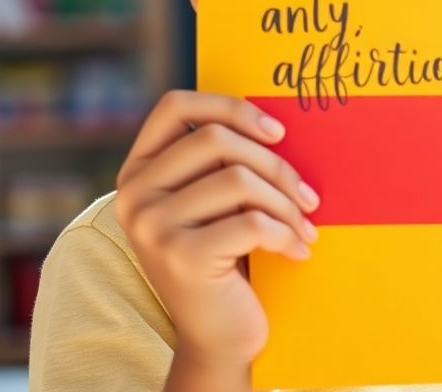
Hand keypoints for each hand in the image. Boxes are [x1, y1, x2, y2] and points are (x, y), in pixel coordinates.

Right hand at [115, 91, 317, 374]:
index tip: (278, 131)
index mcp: (139, 169)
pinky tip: (297, 250)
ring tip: (306, 227)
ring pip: (239, 180)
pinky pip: (252, 223)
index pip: (175, 106)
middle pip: (217, 139)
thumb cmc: (227, 255)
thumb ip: (221, 161)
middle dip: (276, 165)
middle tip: (308, 196)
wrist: (217, 334)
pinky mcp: (180, 257)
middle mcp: (133, 193)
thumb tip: (275, 122)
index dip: (231, 107)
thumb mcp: (214, 200)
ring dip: (287, 205)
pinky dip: (286, 234)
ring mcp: (151, 226)